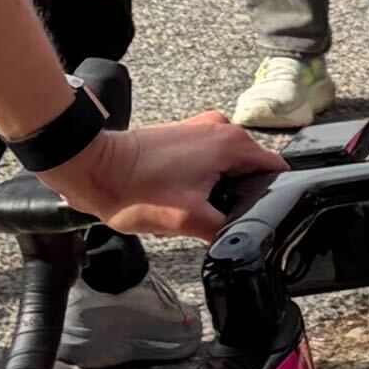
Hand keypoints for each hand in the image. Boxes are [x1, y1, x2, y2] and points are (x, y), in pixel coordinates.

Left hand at [59, 112, 271, 239]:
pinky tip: (183, 196)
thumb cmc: (133, 188)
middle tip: (217, 217)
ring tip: (197, 207)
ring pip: (229, 169)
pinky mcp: (184, 137)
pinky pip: (209, 163)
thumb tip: (241, 240)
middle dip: (242, 197)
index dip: (274, 198)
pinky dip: (203, 182)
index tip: (261, 218)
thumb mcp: (189, 221)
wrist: (93, 170)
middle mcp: (221, 128)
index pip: (275, 172)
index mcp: (232, 142)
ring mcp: (201, 130)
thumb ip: (226, 230)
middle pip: (252, 171)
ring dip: (219, 191)